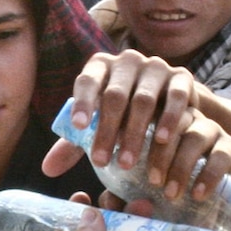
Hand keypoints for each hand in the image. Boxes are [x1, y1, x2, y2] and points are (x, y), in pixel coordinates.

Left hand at [43, 52, 230, 199]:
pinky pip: (176, 96)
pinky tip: (160, 141)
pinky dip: (169, 119)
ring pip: (143, 99)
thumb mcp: (98, 124)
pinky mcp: (182, 76)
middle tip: (100, 163)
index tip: (78, 128)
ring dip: (134, 133)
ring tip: (126, 163)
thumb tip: (47, 169)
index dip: (82, 103)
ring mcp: (156, 66)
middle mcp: (128, 60)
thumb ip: (75, 143)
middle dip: (107, 130)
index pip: (87, 81)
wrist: (167, 102)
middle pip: (115, 95)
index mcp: (101, 66)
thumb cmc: (123, 116)